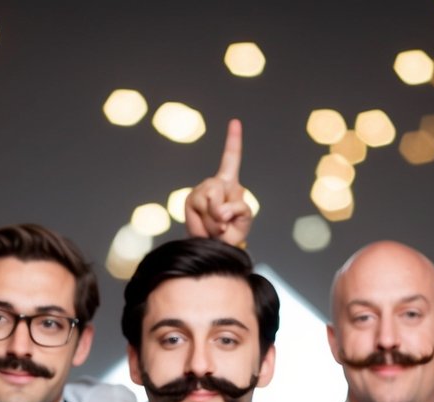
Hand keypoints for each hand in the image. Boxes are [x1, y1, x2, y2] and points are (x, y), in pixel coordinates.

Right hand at [185, 119, 250, 246]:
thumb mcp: (245, 218)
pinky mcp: (188, 203)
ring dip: (215, 223)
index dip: (233, 140)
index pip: (231, 159)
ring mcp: (198, 192)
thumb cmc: (232, 231)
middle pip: (217, 190)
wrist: (216, 247)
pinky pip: (201, 214)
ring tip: (216, 230)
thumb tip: (220, 211)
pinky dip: (205, 227)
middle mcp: (212, 183)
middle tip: (224, 226)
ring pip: (209, 204)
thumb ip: (239, 209)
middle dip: (222, 212)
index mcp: (229, 182)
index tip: (235, 122)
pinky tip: (206, 232)